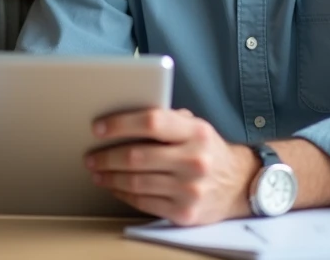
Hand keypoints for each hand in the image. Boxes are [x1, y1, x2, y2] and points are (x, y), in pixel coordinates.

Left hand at [85, 108, 258, 225]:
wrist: (239, 185)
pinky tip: (115, 187)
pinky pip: (144, 202)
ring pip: (136, 182)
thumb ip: (167, 120)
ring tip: (97, 171)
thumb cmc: (208, 150)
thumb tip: (123, 117)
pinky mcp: (185, 212)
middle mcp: (195, 160)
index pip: (152, 122)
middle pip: (137, 156)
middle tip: (90, 155)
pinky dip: (123, 194)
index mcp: (196, 132)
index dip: (120, 124)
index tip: (98, 128)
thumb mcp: (195, 127)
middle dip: (106, 156)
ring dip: (110, 177)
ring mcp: (190, 189)